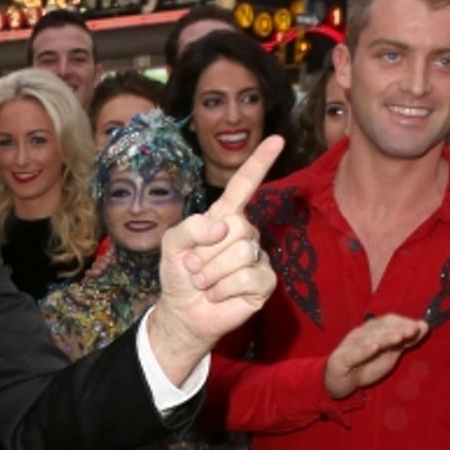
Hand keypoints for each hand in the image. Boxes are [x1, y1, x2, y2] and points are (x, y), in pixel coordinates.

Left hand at [148, 137, 284, 381]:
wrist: (184, 310)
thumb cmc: (180, 273)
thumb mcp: (172, 244)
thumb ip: (190, 228)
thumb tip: (223, 227)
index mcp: (223, 215)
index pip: (244, 185)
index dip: (259, 163)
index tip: (277, 139)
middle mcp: (245, 232)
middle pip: (237, 225)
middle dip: (206, 251)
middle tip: (196, 267)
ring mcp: (257, 256)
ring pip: (240, 252)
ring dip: (212, 273)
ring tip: (205, 282)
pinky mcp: (265, 281)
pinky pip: (248, 277)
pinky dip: (223, 289)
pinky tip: (218, 294)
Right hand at [324, 313, 427, 398]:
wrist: (340, 381)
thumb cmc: (366, 364)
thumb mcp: (389, 353)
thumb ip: (405, 341)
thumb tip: (424, 325)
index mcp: (371, 331)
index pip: (387, 321)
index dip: (402, 321)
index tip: (420, 326)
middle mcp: (360, 334)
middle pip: (379, 329)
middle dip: (397, 328)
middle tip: (413, 330)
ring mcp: (350, 345)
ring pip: (368, 339)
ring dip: (384, 338)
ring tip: (399, 338)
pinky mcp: (341, 359)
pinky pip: (354, 354)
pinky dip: (364, 350)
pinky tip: (374, 347)